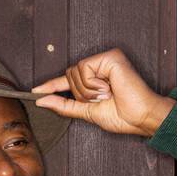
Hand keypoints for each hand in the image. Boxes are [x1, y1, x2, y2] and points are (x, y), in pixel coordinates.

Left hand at [31, 48, 173, 136]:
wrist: (141, 118)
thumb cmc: (124, 116)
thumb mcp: (88, 112)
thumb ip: (65, 105)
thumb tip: (42, 101)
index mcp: (96, 78)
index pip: (68, 80)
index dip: (52, 86)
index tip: (34, 92)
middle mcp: (100, 65)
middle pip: (69, 75)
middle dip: (81, 94)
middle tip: (102, 100)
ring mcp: (105, 59)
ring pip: (75, 73)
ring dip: (88, 91)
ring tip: (108, 95)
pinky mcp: (110, 57)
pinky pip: (85, 69)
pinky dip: (94, 85)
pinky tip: (110, 88)